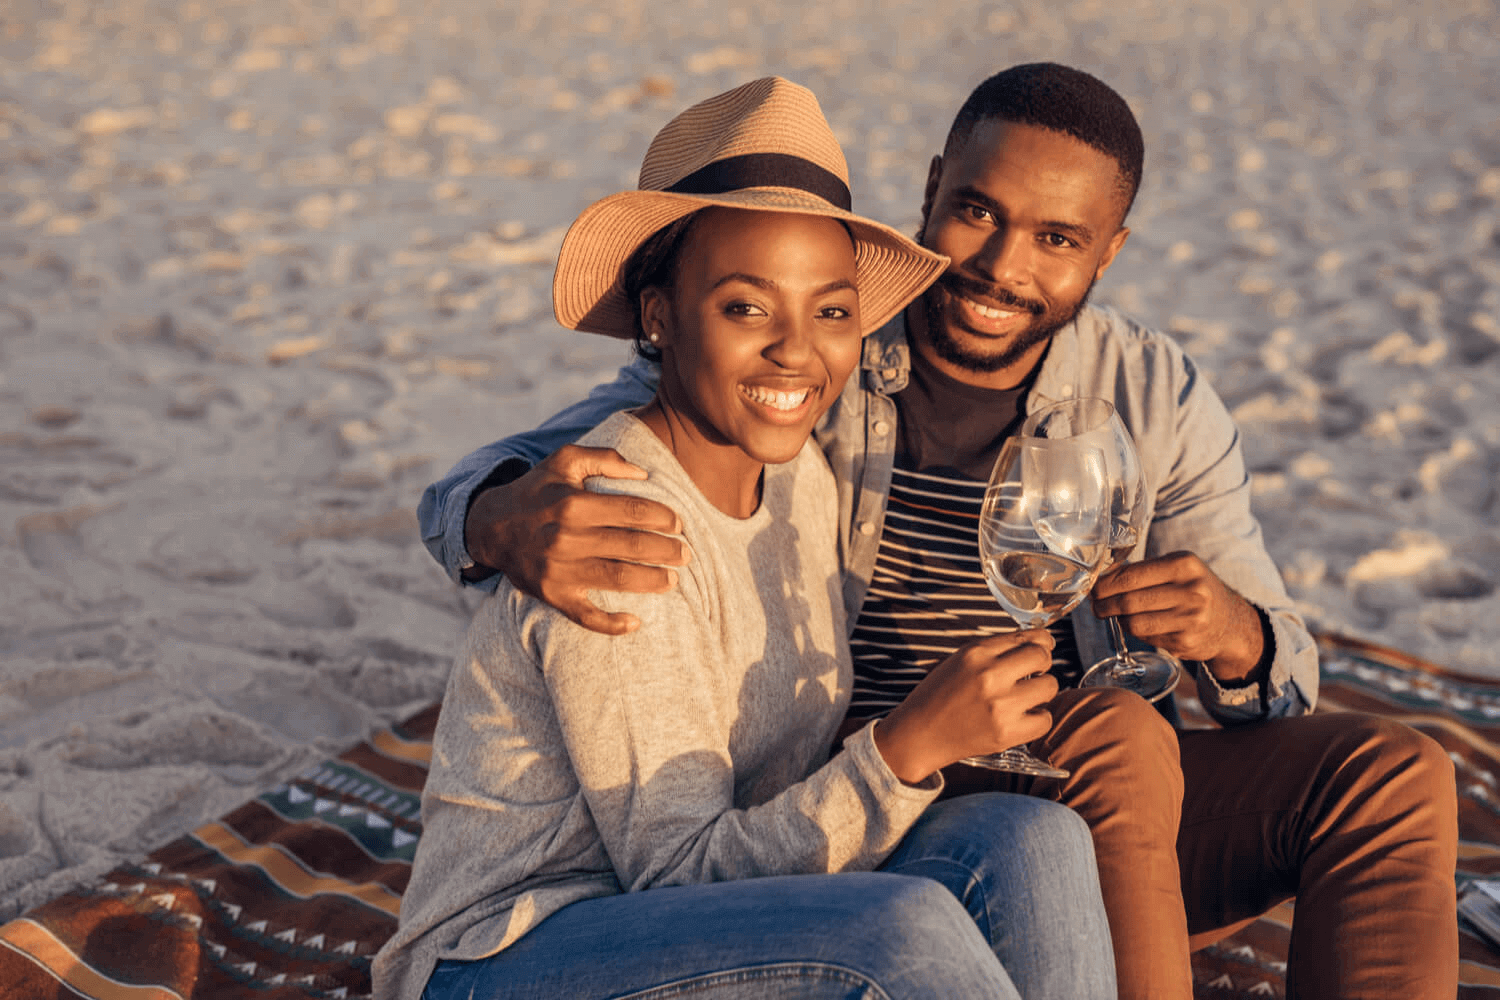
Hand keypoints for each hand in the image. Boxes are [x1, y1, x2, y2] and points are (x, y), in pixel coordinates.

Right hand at [465, 445, 688, 634]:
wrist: (490, 527)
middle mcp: (566, 538)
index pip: (631, 511)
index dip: (662, 518)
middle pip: (631, 546)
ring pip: (617, 578)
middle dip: (666, 550)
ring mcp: (559, 570)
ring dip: (652, 581)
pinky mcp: (552, 595)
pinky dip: (612, 624)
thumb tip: (643, 473)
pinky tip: (635, 623)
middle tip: (686, 554)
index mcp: (573, 504)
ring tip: (673, 580)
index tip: (679, 523)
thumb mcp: (564, 461)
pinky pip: (585, 616)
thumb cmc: (536, 490)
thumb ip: (605, 458)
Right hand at [873, 630, 1058, 783]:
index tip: (1044, 646)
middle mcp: (989, 675)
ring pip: (1050, 687)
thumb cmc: (938, 696)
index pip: (1027, 637)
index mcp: (975, 653)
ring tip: (1025, 698)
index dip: (1042, 641)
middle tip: (1033, 675)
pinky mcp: (1006, 733)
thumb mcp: (960, 661)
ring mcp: (1000, 705)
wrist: (918, 734)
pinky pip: (1044, 719)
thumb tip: (1038, 643)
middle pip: (1043, 658)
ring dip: (1042, 691)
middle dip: (1042, 665)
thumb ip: (995, 650)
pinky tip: (1021, 718)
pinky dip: (1037, 719)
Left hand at [1091, 550, 1265, 682]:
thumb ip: (1141, 570)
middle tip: (1096, 606)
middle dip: (1104, 605)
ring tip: (1115, 614)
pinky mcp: (1186, 643)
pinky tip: (1142, 624)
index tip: (1093, 589)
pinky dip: (1137, 632)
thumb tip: (1100, 576)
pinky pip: (1146, 638)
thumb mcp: (1176, 568)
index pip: (1129, 576)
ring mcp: (1191, 619)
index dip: (1104, 585)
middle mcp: (1191, 591)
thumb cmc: (1193, 589)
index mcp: (1184, 565)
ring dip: (1118, 620)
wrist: (1230, 622)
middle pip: (1128, 601)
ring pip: (1134, 623)